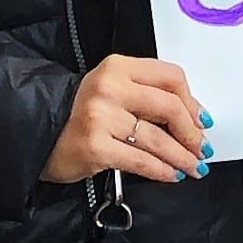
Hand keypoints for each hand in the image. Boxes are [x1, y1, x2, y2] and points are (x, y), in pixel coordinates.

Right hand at [41, 54, 209, 186]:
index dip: (192, 101)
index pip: (170, 77)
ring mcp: (101, 118)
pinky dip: (162, 170)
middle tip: (201, 148)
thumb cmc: (82, 112)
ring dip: (182, 157)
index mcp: (118, 67)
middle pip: (170, 107)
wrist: (41, 131)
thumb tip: (193, 119)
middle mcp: (109, 88)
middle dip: (192, 133)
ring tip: (192, 166)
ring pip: (158, 139)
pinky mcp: (96, 147)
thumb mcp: (114, 90)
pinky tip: (171, 174)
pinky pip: (141, 161)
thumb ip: (148, 96)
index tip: (201, 120)